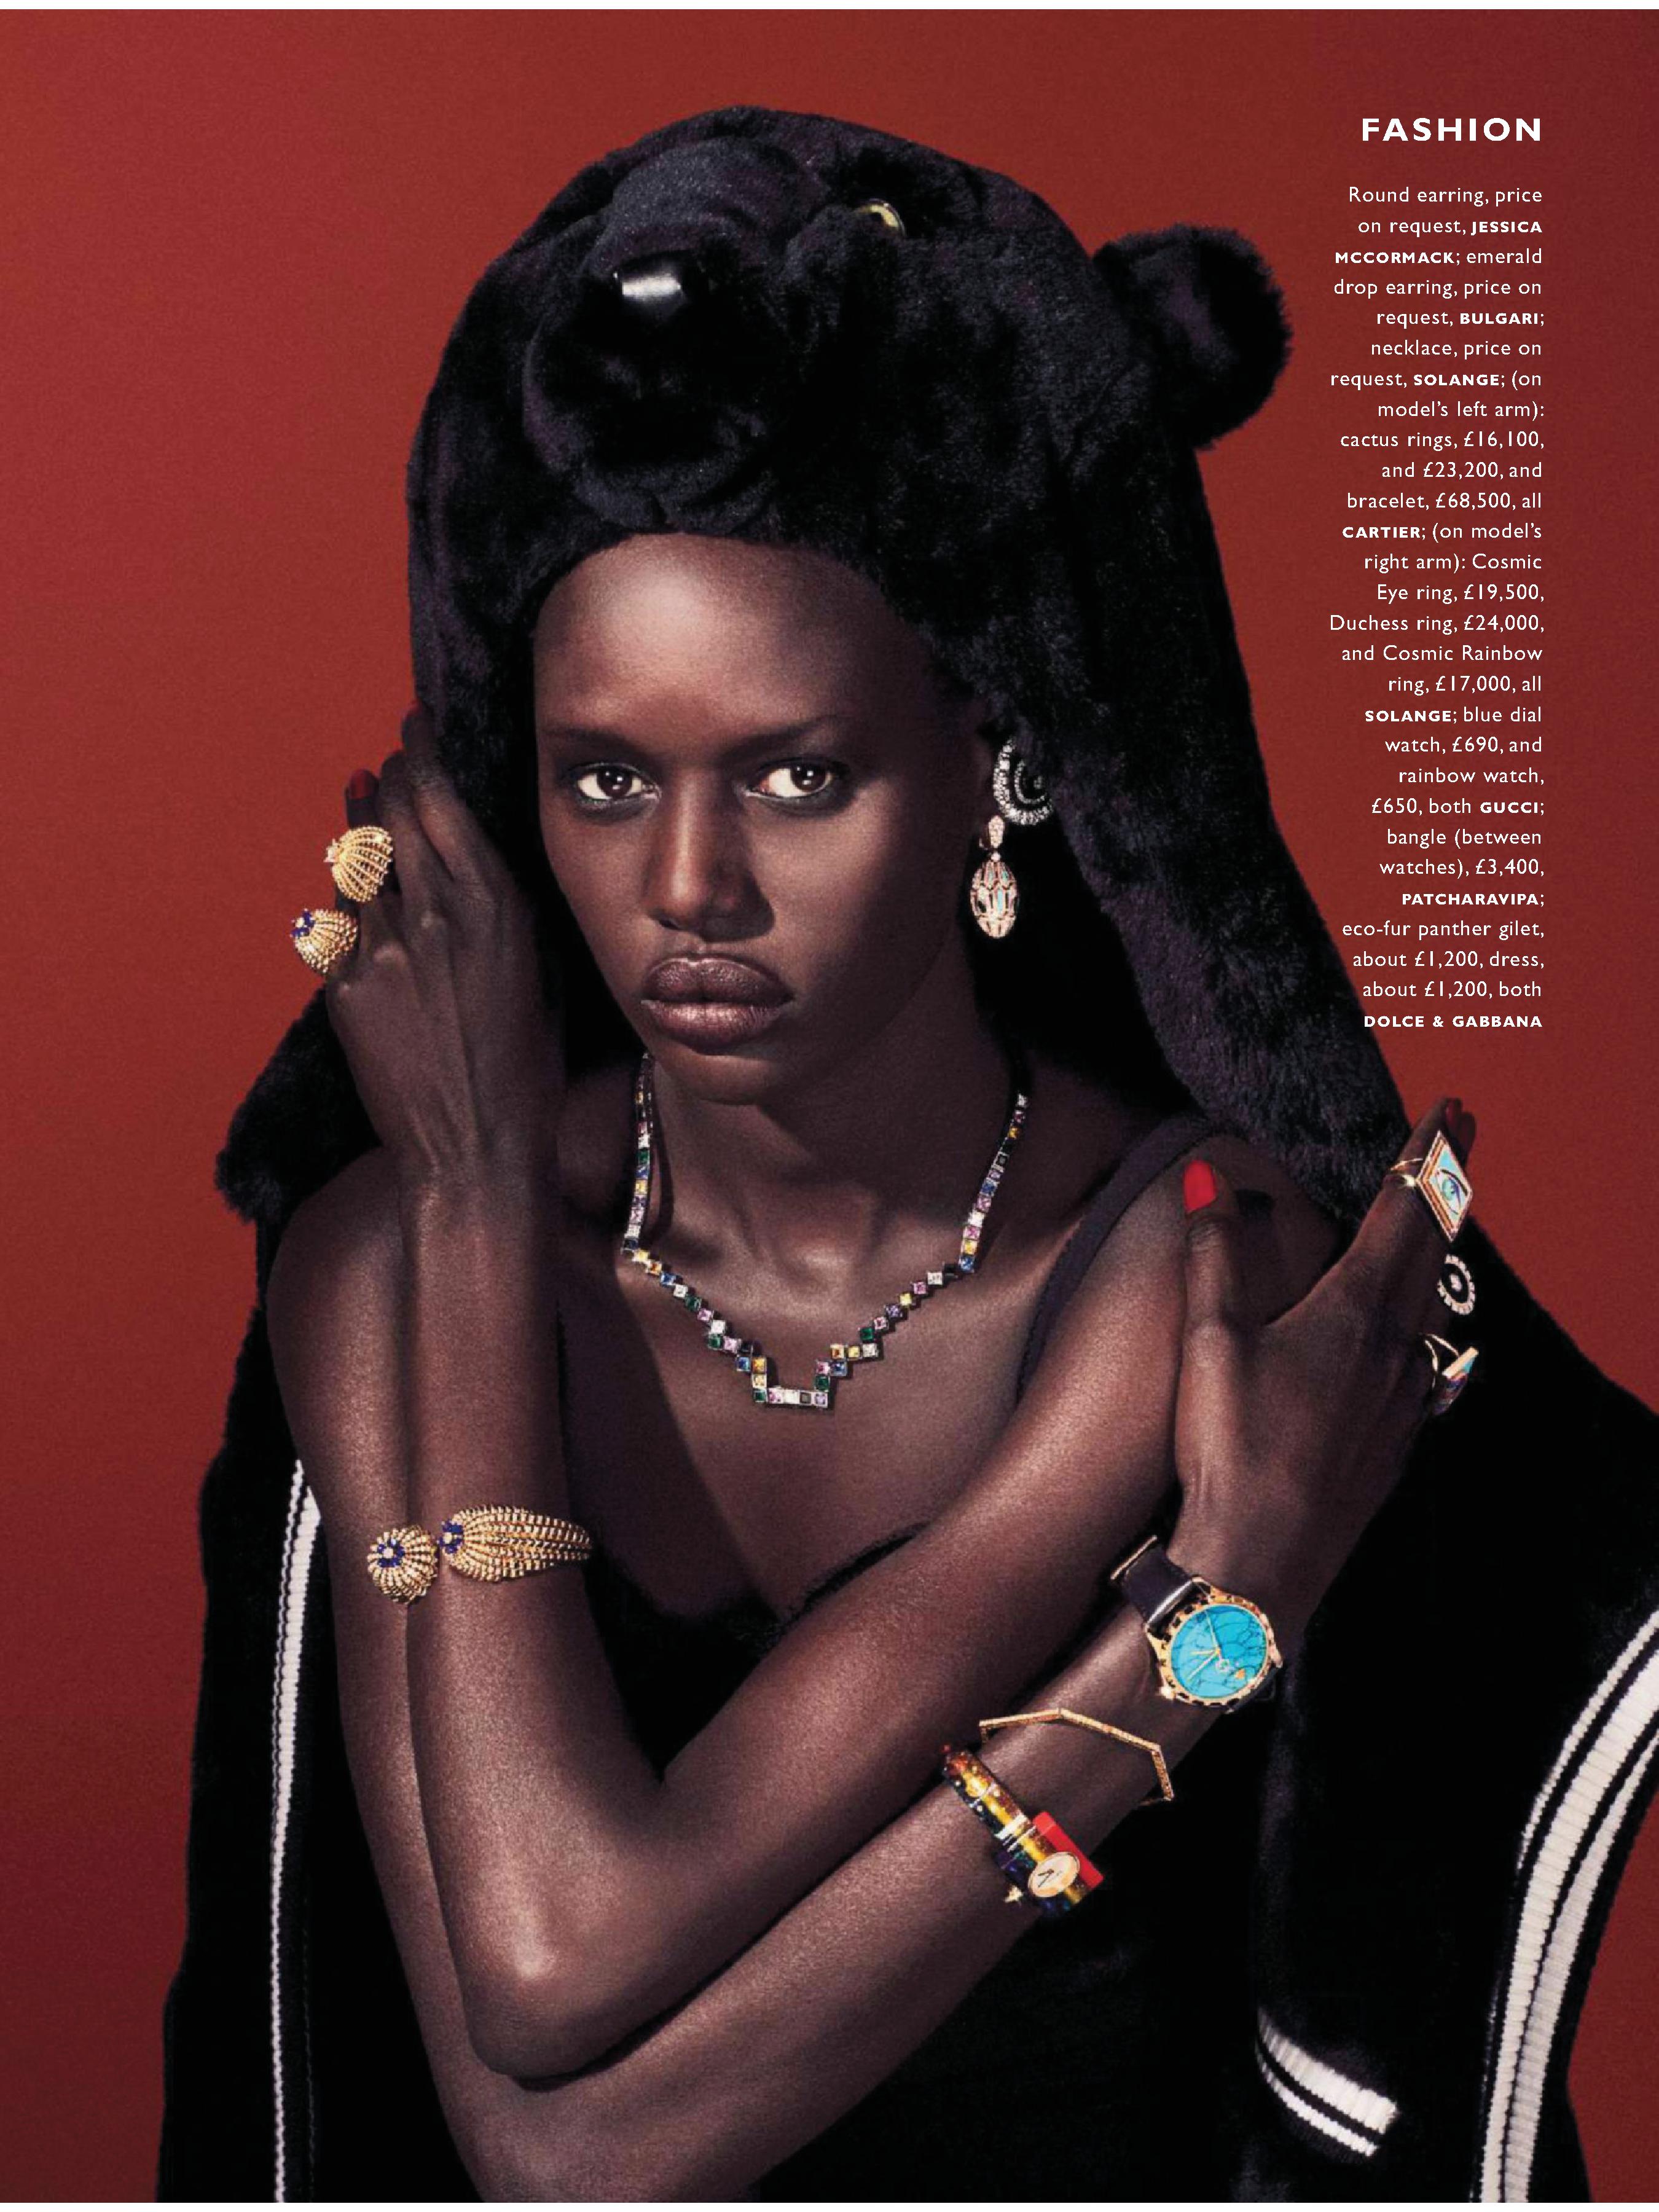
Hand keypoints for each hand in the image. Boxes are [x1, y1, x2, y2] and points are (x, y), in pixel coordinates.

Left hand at [323, 706, 563, 1186]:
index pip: (441, 801)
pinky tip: (353, 887)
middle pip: (394, 815)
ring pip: (358, 862)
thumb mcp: (541, 973)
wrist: (475, 1148)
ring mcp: (381, 949)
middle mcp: (433, 915)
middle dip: (390, 777)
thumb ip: (507, 912)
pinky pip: (339, 922)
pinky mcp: (344, 986)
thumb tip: (478, 861)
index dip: (421, 755)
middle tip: (389, 757)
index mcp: (494, 907)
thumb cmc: (527, 1070)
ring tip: (361, 794)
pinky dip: (348, 897)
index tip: (413, 728)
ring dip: (361, 824)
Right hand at [1167, 1097, 1476, 1639]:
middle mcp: (1398, 1351)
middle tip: (1463, 1137)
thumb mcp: (1210, 1340)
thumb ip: (1218, 1253)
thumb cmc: (1228, 1449)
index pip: (1403, 1212)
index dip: (1426, 1156)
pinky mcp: (1395, 1443)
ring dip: (1442, 1255)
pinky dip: (1431, 1322)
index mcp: (1356, 1313)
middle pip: (1434, 1251)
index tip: (1451, 1109)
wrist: (1261, 1564)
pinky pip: (1429, 1362)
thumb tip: (1213, 1178)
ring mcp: (1405, 1401)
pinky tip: (1425, 1338)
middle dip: (1447, 1188)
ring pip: (1438, 1307)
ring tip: (1440, 1224)